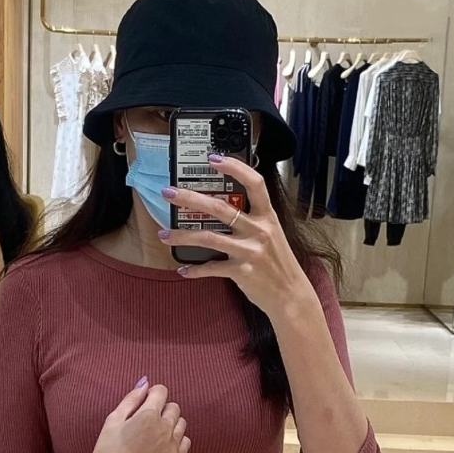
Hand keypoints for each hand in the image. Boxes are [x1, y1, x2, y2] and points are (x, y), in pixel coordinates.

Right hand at [78, 380, 190, 452]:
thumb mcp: (113, 419)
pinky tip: (161, 445)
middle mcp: (165, 429)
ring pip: (181, 423)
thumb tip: (146, 383)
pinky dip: (176, 440)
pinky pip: (185, 441)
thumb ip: (131, 399)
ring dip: (170, 423)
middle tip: (146, 420)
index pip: (161, 391)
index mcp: (148, 415)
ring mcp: (172, 446)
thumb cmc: (106, 450)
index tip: (145, 402)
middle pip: (173, 407)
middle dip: (162, 408)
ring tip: (153, 434)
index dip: (152, 394)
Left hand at [158, 157, 318, 316]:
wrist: (290, 294)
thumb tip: (221, 207)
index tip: (212, 158)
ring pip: (209, 238)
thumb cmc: (278, 262)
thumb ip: (251, 219)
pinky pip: (211, 268)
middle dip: (190, 198)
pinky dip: (194, 270)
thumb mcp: (272, 234)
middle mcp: (259, 230)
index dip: (234, 167)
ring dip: (182, 236)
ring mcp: (249, 251)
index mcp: (267, 216)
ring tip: (163, 235)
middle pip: (220, 207)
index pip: (254, 183)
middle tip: (169, 193)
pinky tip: (182, 270)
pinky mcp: (241, 271)